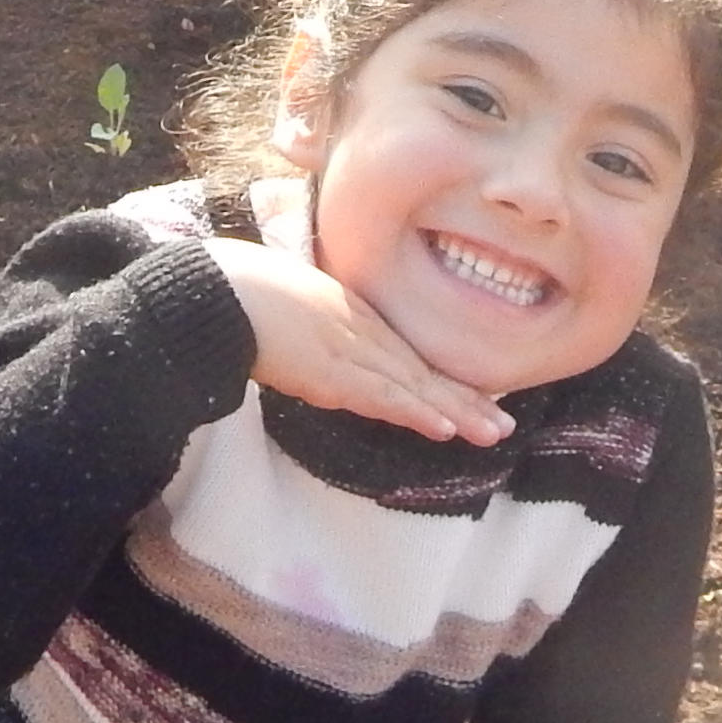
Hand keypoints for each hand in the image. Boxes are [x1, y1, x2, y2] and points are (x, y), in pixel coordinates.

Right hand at [212, 179, 514, 440]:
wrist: (217, 290)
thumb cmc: (240, 291)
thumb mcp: (289, 305)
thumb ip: (311, 325)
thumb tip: (312, 348)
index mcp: (350, 312)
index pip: (406, 353)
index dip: (442, 378)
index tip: (475, 397)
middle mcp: (360, 329)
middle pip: (421, 370)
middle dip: (464, 398)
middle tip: (503, 424)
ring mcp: (349, 350)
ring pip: (414, 386)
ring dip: (456, 411)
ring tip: (494, 432)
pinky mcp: (332, 372)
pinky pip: (383, 397)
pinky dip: (416, 412)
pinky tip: (446, 428)